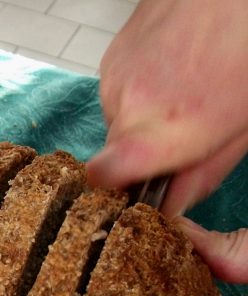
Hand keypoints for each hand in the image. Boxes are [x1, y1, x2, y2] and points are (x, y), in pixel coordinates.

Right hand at [87, 0, 247, 215]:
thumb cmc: (245, 46)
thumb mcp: (244, 124)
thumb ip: (204, 172)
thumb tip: (171, 206)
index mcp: (169, 128)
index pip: (105, 176)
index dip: (115, 189)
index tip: (137, 189)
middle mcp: (132, 105)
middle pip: (117, 155)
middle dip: (146, 152)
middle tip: (185, 131)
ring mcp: (115, 78)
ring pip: (118, 123)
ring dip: (144, 119)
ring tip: (185, 89)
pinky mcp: (110, 60)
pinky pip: (116, 94)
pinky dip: (140, 91)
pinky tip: (172, 70)